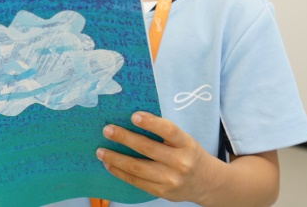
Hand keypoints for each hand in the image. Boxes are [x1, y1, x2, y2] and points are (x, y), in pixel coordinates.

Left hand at [96, 111, 216, 203]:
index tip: (133, 115)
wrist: (206, 183)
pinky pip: (136, 181)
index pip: (169, 131)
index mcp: (186, 144)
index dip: (151, 123)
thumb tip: (132, 120)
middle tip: (107, 130)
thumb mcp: (185, 140)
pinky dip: (120, 172)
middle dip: (124, 138)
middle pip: (148, 149)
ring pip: (138, 168)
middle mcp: (180, 163)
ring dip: (116, 158)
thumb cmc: (189, 154)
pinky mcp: (161, 192)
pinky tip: (109, 164)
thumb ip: (164, 133)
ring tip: (101, 150)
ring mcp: (170, 180)